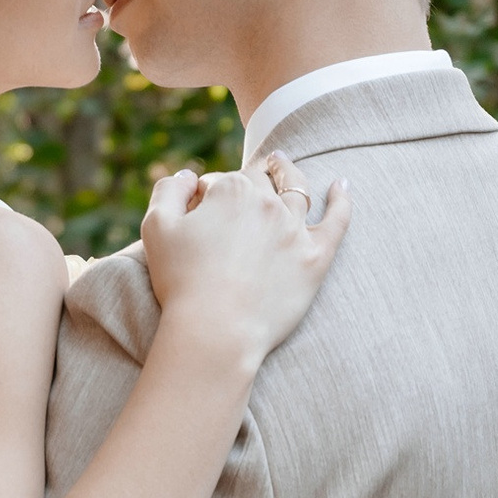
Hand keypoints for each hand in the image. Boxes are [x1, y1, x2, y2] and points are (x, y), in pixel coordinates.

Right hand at [139, 155, 351, 359]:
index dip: (210, 193)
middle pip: (261, 180)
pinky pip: (337, 220)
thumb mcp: (156, 227)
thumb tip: (190, 176)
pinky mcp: (316, 257)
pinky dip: (341, 200)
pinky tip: (340, 186)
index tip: (201, 210)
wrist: (216, 330)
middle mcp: (268, 202)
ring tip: (284, 168)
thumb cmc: (181, 281)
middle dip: (252, 178)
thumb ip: (168, 190)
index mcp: (231, 189)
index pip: (223, 180)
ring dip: (290, 174)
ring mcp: (296, 229)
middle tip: (252, 174)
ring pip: (298, 190)